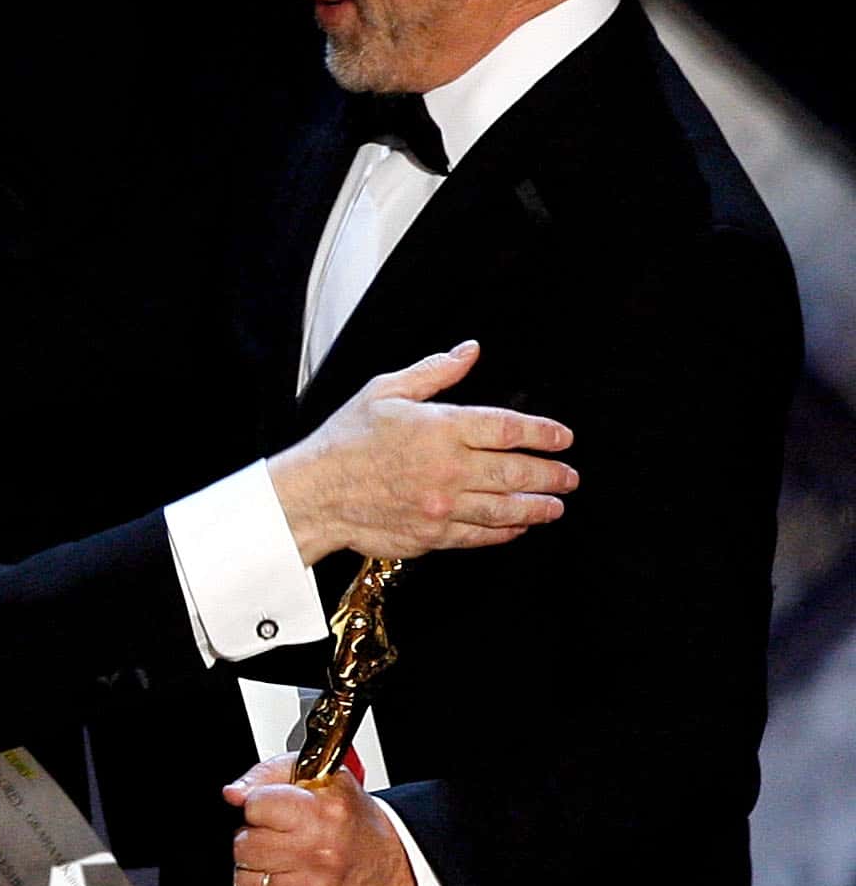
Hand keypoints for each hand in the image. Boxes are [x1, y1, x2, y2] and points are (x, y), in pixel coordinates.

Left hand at [223, 757, 419, 885]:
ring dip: (259, 873)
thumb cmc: (352, 821)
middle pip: (243, 846)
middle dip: (253, 840)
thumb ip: (268, 774)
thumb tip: (233, 793)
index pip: (253, 805)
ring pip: (249, 881)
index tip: (272, 812)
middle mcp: (322, 852)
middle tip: (277, 840)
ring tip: (285, 864)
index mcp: (322, 811)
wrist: (395, 864)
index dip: (258, 808)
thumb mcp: (319, 777)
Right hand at [266, 341, 575, 563]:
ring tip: (556, 505)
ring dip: (539, 507)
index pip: (508, 428)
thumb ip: (434, 372)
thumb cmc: (346, 440)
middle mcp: (448, 469)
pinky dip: (506, 532)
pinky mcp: (433, 534)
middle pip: (517, 472)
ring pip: (507, 509)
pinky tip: (519, 527)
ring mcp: (443, 505)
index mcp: (440, 428)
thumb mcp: (384, 391)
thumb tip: (469, 350)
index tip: (562, 437)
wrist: (314, 493)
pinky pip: (481, 534)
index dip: (542, 433)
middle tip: (570, 476)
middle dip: (552, 474)